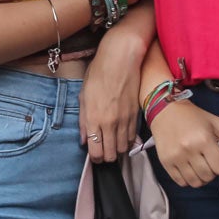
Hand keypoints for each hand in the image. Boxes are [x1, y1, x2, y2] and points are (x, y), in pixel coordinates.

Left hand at [78, 31, 141, 160]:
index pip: (96, 151)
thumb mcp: (83, 96)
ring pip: (123, 149)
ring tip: (112, 143)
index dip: (95, 158)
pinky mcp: (136, 115)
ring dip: (117, 150)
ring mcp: (124, 121)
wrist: (120, 60)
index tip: (94, 156)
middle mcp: (109, 124)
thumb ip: (83, 121)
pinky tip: (122, 136)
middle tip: (103, 151)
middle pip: (111, 155)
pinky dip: (127, 141)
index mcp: (94, 119)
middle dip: (106, 157)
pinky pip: (132, 137)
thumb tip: (83, 140)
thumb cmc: (98, 74)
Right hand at [148, 99, 218, 187]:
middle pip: (208, 177)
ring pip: (195, 182)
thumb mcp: (218, 122)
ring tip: (199, 166)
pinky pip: (181, 182)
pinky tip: (188, 168)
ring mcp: (175, 157)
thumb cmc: (195, 117)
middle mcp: (188, 149)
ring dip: (201, 178)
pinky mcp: (165, 163)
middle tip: (208, 161)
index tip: (218, 157)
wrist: (165, 111)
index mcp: (203, 139)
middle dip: (212, 171)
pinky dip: (187, 179)